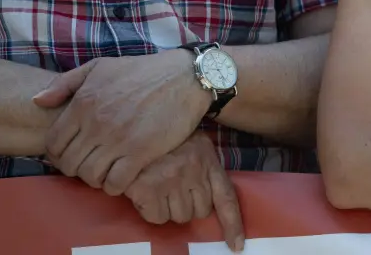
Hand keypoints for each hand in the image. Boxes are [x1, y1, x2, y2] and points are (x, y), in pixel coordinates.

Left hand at [34, 50, 210, 194]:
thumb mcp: (101, 67)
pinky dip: (115, 185)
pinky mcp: (141, 152)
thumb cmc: (142, 71)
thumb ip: (65, 83)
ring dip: (96, 178)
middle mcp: (97, 123)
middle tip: (91, 164)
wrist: (185, 77)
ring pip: (90, 177)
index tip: (71, 155)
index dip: (57, 155)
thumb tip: (37, 101)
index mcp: (83, 103)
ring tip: (107, 170)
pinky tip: (123, 175)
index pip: (54, 144)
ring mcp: (119, 139)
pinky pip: (115, 183)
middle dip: (77, 168)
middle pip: (70, 164)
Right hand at [125, 132, 244, 252]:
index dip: (233, 224)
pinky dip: (151, 211)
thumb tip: (209, 203)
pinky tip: (146, 193)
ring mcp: (171, 181)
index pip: (226, 197)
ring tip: (159, 188)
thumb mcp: (194, 146)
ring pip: (178, 217)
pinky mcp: (148, 190)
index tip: (236, 246)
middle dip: (188, 206)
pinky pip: (157, 218)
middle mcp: (193, 171)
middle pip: (200, 212)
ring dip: (169, 209)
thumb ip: (204, 169)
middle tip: (174, 189)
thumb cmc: (166, 141)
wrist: (133, 128)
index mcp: (207, 159)